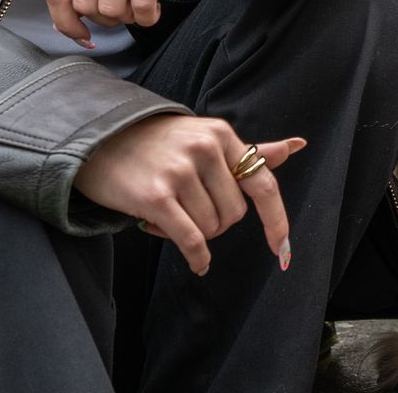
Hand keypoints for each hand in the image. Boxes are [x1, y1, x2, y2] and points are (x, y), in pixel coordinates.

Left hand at [46, 0, 198, 43]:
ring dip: (127, 19)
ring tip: (139, 9)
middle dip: (104, 20)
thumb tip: (78, 6)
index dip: (65, 23)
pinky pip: (142, 2)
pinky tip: (153, 11)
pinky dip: (147, 17)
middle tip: (121, 13)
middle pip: (86, 5)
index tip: (82, 34)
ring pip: (113, 8)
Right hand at [74, 115, 305, 274]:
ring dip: (195, 233)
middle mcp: (205, 149)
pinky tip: (198, 262)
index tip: (282, 248)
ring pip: (211, 228)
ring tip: (170, 216)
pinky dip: (197, 257)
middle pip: (235, 213)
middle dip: (217, 222)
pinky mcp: (156, 196)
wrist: (100, 140)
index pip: (262, 181)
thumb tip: (296, 146)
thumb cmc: (159, 144)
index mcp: (221, 135)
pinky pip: (191, 240)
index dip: (276, 218)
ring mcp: (180, 172)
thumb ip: (249, 152)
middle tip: (191, 212)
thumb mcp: (205, 139)